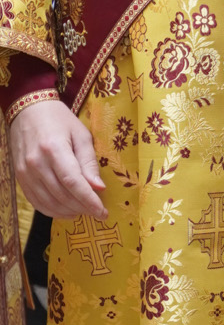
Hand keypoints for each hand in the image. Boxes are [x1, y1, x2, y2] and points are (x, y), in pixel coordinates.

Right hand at [10, 100, 105, 218]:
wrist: (28, 111)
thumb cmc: (59, 120)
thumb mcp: (81, 135)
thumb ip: (89, 162)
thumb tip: (99, 188)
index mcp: (54, 149)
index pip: (73, 183)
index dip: (89, 201)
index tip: (103, 213)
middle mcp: (36, 163)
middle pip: (62, 195)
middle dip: (82, 208)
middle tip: (98, 212)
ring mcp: (25, 172)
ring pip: (49, 202)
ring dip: (69, 212)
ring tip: (84, 211)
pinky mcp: (20, 177)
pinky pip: (36, 201)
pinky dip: (52, 211)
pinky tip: (66, 211)